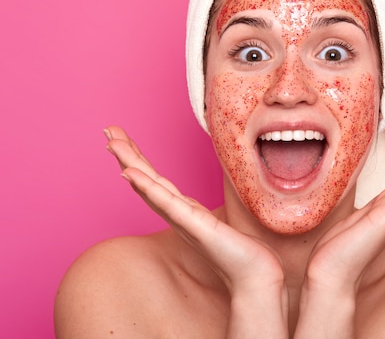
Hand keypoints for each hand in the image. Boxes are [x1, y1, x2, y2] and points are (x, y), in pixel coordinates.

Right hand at [103, 126, 284, 292]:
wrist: (254, 276)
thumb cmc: (239, 253)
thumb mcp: (216, 225)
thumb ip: (201, 216)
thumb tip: (196, 207)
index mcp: (184, 211)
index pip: (155, 180)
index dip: (138, 158)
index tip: (121, 137)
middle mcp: (178, 214)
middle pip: (146, 179)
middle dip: (127, 154)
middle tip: (107, 130)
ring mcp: (184, 220)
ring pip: (151, 187)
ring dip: (131, 164)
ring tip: (112, 143)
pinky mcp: (195, 226)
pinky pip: (168, 203)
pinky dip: (148, 188)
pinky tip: (131, 174)